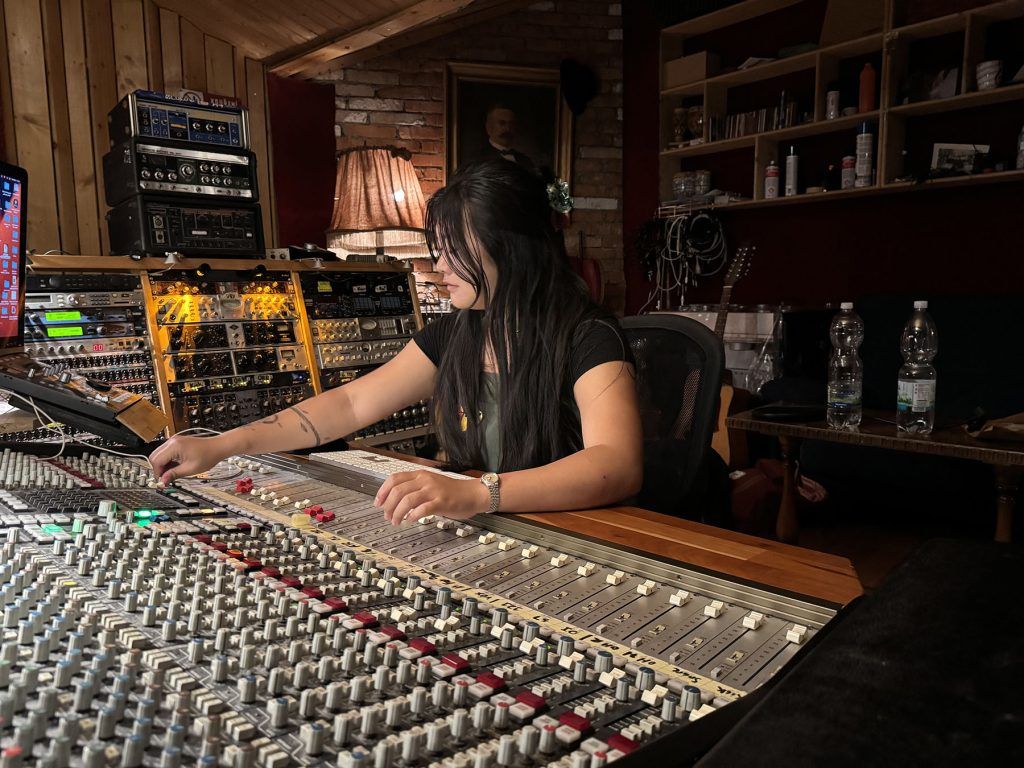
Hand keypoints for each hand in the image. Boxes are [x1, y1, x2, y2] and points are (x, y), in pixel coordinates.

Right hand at [149, 434, 229, 484]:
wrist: (217, 447)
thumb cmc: (208, 456)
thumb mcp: (190, 469)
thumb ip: (174, 474)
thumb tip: (162, 481)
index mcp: (174, 446)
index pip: (156, 460)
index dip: (157, 472)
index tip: (162, 481)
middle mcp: (172, 441)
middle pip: (154, 456)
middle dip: (158, 468)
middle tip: (166, 478)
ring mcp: (174, 441)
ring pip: (159, 454)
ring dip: (163, 465)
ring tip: (174, 472)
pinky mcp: (177, 442)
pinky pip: (166, 452)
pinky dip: (168, 461)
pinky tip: (176, 466)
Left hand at [374, 471, 488, 524]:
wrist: (472, 494)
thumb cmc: (452, 492)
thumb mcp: (430, 484)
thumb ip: (414, 488)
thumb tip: (395, 499)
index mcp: (420, 475)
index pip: (394, 479)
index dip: (383, 491)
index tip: (378, 503)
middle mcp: (425, 480)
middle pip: (398, 490)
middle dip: (389, 505)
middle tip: (387, 516)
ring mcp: (434, 490)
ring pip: (407, 500)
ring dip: (398, 513)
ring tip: (396, 521)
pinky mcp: (441, 502)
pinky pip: (422, 509)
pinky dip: (413, 516)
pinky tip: (411, 520)